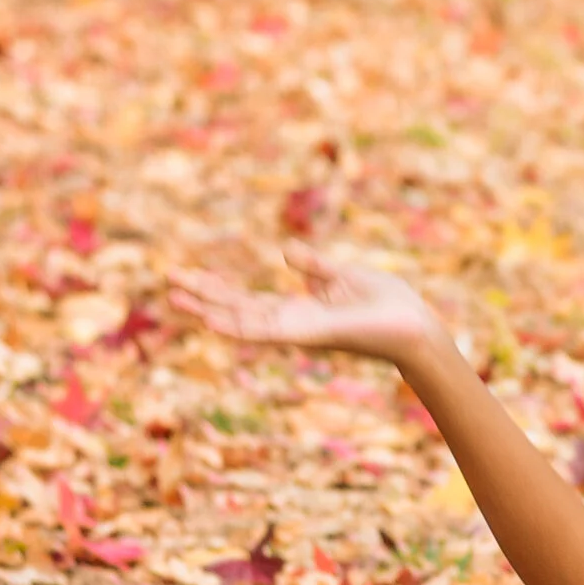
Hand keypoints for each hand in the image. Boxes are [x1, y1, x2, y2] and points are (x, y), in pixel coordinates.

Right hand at [170, 249, 446, 372]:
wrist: (414, 326)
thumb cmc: (386, 305)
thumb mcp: (342, 275)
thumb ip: (313, 266)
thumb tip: (284, 251)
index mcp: (297, 310)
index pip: (246, 300)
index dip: (216, 289)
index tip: (187, 276)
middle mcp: (291, 323)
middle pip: (236, 308)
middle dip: (203, 297)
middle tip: (168, 284)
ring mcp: (297, 331)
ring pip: (243, 321)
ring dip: (210, 310)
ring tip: (178, 300)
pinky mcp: (310, 333)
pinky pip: (269, 330)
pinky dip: (239, 327)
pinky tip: (213, 321)